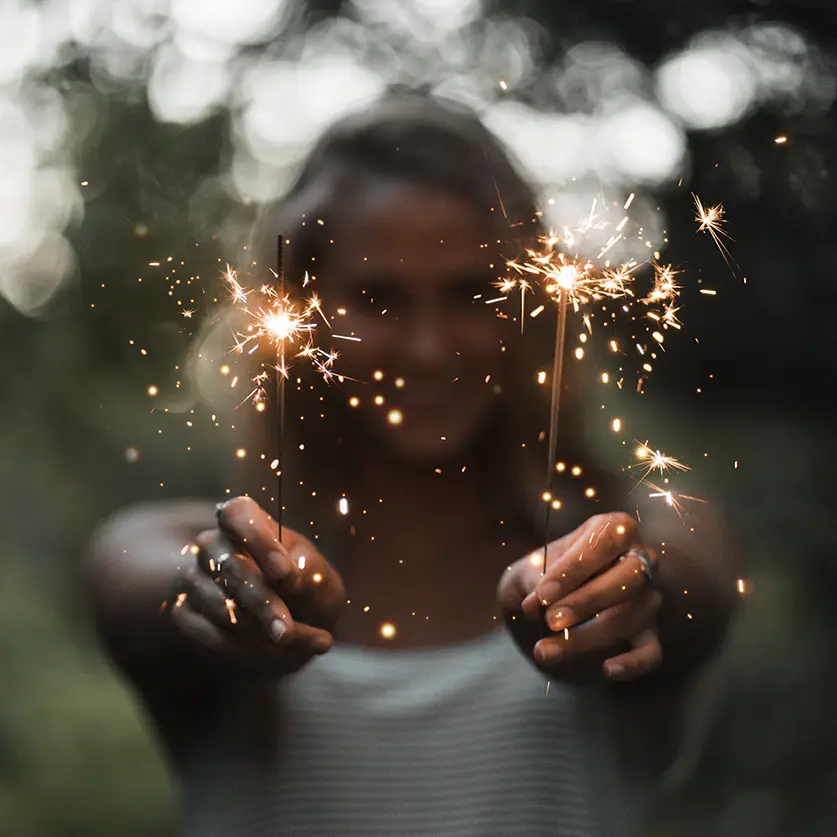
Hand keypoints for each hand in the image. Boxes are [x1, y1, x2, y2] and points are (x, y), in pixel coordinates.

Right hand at [170, 497, 344, 676]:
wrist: (293, 629)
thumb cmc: (309, 592)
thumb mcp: (321, 579)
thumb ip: (309, 573)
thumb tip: (288, 576)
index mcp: (249, 521)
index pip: (238, 514)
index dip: (258, 541)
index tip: (283, 571)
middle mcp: (214, 544)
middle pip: (231, 567)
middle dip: (263, 603)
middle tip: (287, 632)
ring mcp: (195, 579)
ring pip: (220, 607)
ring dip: (258, 633)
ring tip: (298, 646)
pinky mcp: (185, 613)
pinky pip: (207, 634)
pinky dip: (243, 651)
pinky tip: (275, 655)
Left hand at [497, 512, 662, 682]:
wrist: (546, 604)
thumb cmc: (541, 576)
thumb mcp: (528, 570)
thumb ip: (532, 580)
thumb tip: (535, 603)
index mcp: (613, 529)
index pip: (604, 543)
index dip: (574, 570)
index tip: (542, 595)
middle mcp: (640, 558)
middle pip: (628, 579)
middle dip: (586, 603)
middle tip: (549, 621)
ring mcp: (649, 597)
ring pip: (630, 617)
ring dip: (587, 638)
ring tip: (545, 651)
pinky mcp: (650, 633)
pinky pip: (651, 652)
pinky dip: (632, 663)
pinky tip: (607, 670)